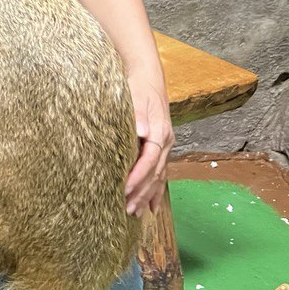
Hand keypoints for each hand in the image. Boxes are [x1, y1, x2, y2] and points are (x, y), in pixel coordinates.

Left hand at [124, 76, 173, 215]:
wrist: (147, 77)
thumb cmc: (138, 87)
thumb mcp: (136, 97)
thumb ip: (137, 115)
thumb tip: (140, 130)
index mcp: (160, 132)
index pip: (149, 160)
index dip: (137, 176)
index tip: (124, 189)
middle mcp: (165, 142)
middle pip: (155, 173)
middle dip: (142, 192)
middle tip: (127, 209)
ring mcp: (164, 146)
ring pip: (158, 176)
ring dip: (148, 195)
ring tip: (135, 212)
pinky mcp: (159, 147)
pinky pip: (160, 173)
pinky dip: (155, 190)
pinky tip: (151, 206)